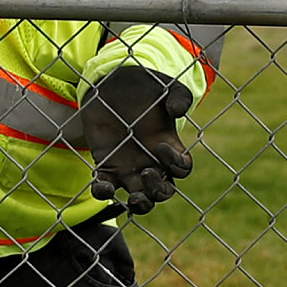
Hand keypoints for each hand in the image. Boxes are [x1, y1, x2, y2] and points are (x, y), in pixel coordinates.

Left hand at [72, 64, 195, 214]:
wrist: (112, 81)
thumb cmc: (144, 84)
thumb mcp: (165, 85)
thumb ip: (179, 95)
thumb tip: (178, 112)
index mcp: (169, 145)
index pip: (182, 169)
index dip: (176, 164)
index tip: (160, 145)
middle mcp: (151, 160)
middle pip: (164, 192)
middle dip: (158, 191)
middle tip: (147, 173)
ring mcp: (128, 166)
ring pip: (140, 199)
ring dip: (140, 205)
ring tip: (134, 197)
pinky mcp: (106, 164)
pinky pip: (106, 188)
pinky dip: (104, 193)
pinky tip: (103, 187)